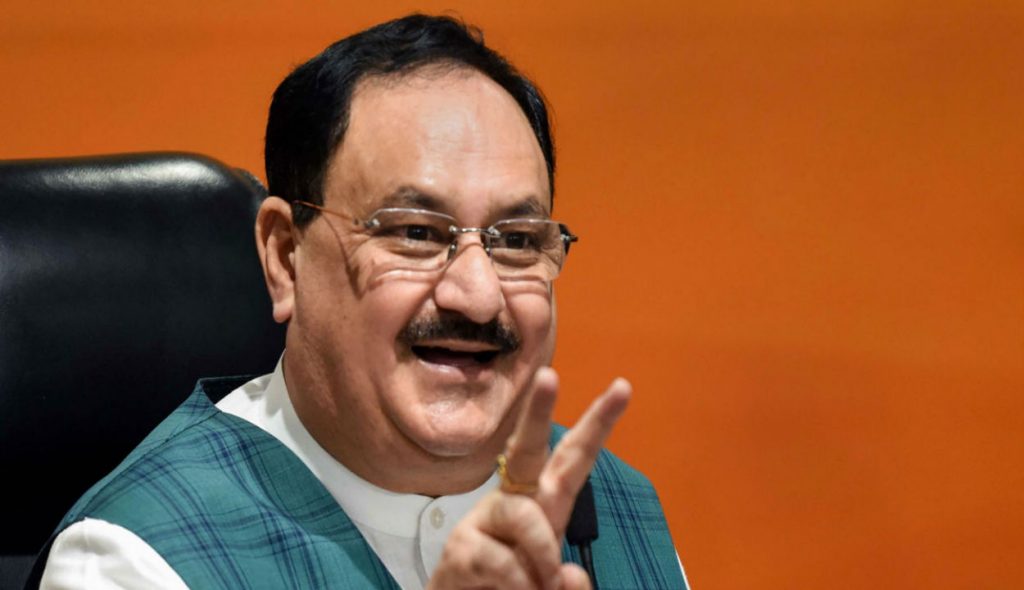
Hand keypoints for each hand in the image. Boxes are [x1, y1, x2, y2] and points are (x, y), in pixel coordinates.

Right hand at [427, 368, 630, 589]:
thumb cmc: (512, 586)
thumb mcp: (552, 585)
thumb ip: (568, 583)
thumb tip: (568, 577)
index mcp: (545, 502)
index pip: (574, 458)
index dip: (598, 424)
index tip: (621, 387)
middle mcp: (514, 500)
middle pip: (527, 449)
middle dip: (539, 411)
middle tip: (549, 375)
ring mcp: (484, 519)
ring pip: (525, 519)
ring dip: (540, 558)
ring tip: (536, 585)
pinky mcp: (461, 546)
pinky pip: (503, 563)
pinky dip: (517, 587)